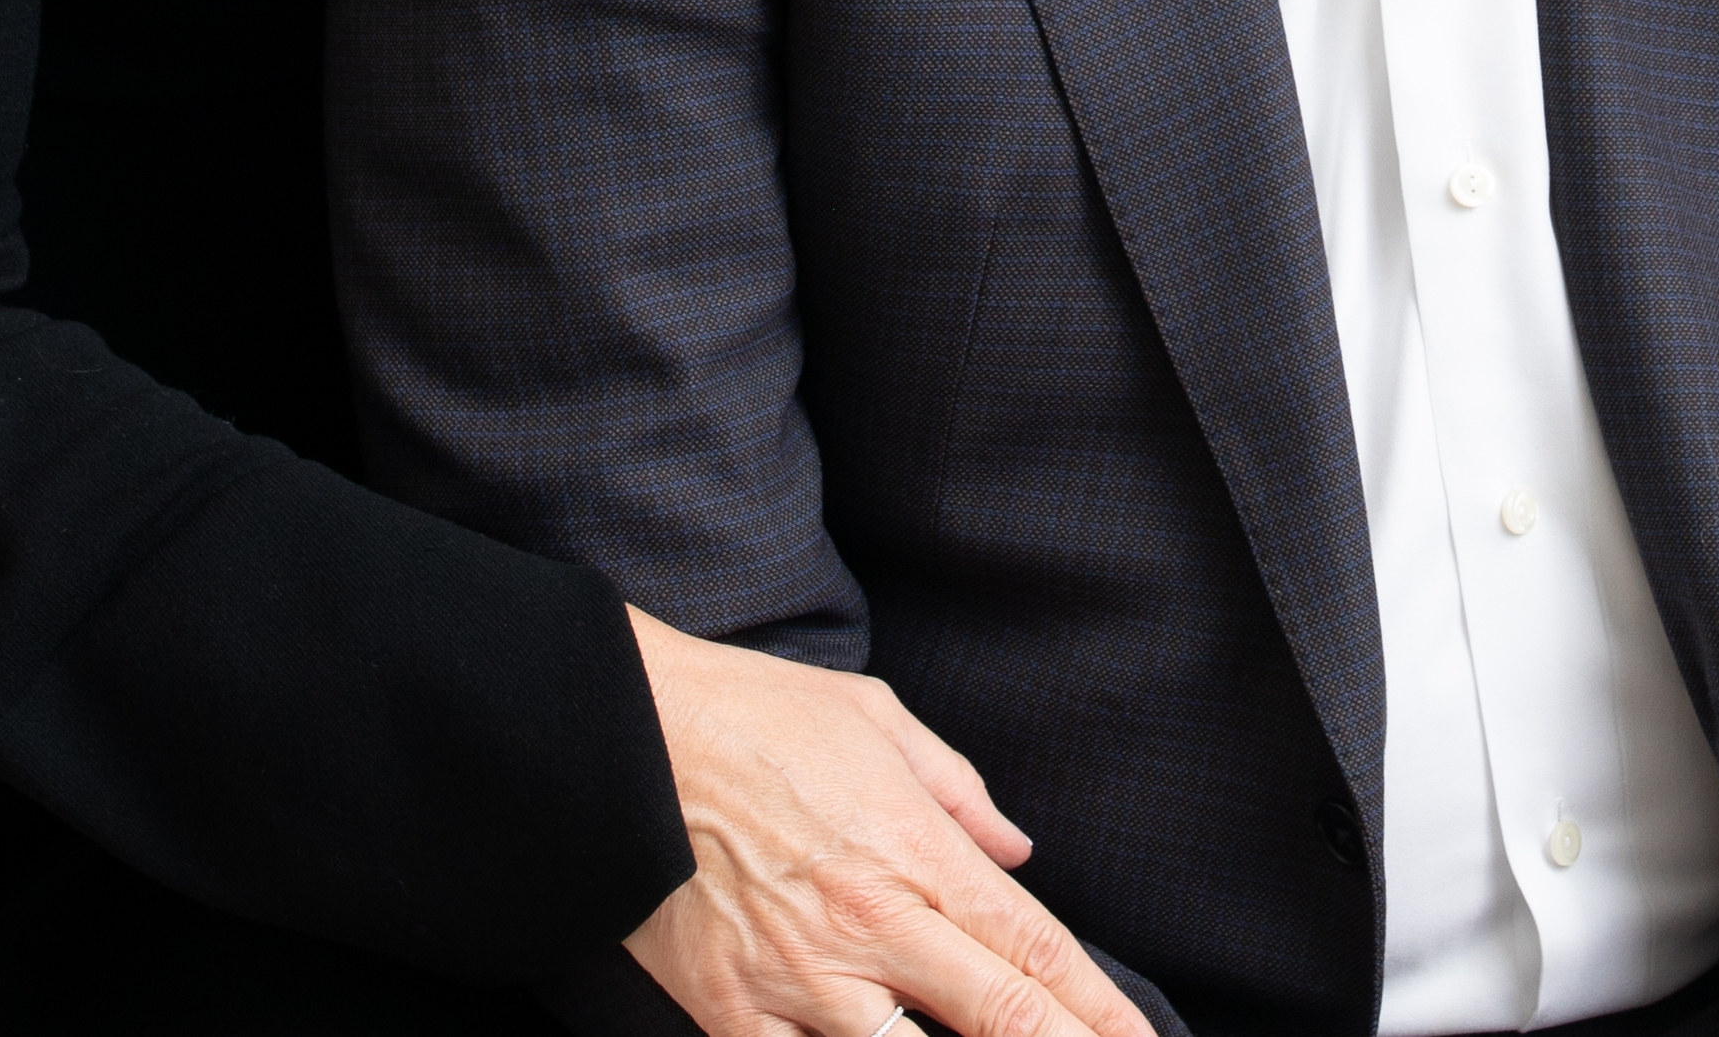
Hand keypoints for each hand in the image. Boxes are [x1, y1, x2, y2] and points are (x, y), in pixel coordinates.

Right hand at [620, 613, 1147, 1036]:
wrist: (617, 732)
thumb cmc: (750, 713)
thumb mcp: (875, 719)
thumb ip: (958, 791)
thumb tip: (1016, 853)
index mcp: (915, 851)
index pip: (1037, 953)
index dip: (1102, 1014)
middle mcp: (872, 924)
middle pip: (1003, 1022)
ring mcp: (800, 980)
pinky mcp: (730, 1012)